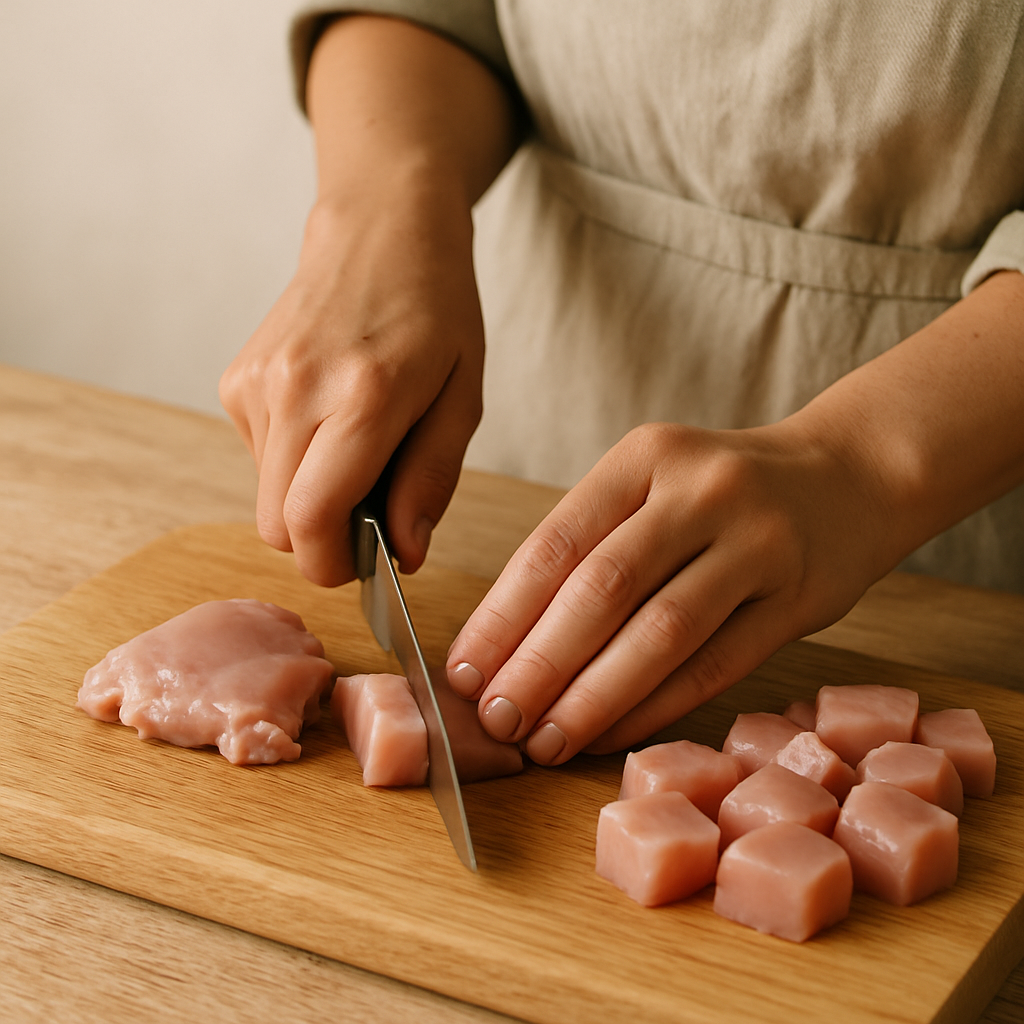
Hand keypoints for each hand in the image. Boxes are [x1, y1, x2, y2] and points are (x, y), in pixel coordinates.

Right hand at [219, 14, 519, 586]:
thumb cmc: (436, 312)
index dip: (333, 563)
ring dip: (309, 496)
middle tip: (369, 509)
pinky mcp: (238, 379)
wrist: (379, 229)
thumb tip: (404, 554)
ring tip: (355, 445)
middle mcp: (297, 389)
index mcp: (364, 396)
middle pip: (277, 524)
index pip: (312, 519)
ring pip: (265, 496)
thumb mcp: (462, 397)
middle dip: (322, 539)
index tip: (361, 563)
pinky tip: (327, 417)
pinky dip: (292, 461)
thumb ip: (431, 480)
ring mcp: (258, 382)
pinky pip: (257, 458)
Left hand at [445, 419, 899, 763]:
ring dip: (593, 697)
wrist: (851, 474)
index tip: (464, 670)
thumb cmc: (723, 490)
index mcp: (645, 457)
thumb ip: (591, 545)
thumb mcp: (653, 484)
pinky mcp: (799, 598)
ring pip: (660, 633)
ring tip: (543, 741)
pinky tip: (610, 734)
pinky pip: (715, 666)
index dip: (503, 614)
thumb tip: (507, 639)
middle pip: (603, 589)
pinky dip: (654, 707)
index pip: (557, 542)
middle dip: (538, 663)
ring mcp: (757, 543)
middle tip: (496, 719)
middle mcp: (700, 490)